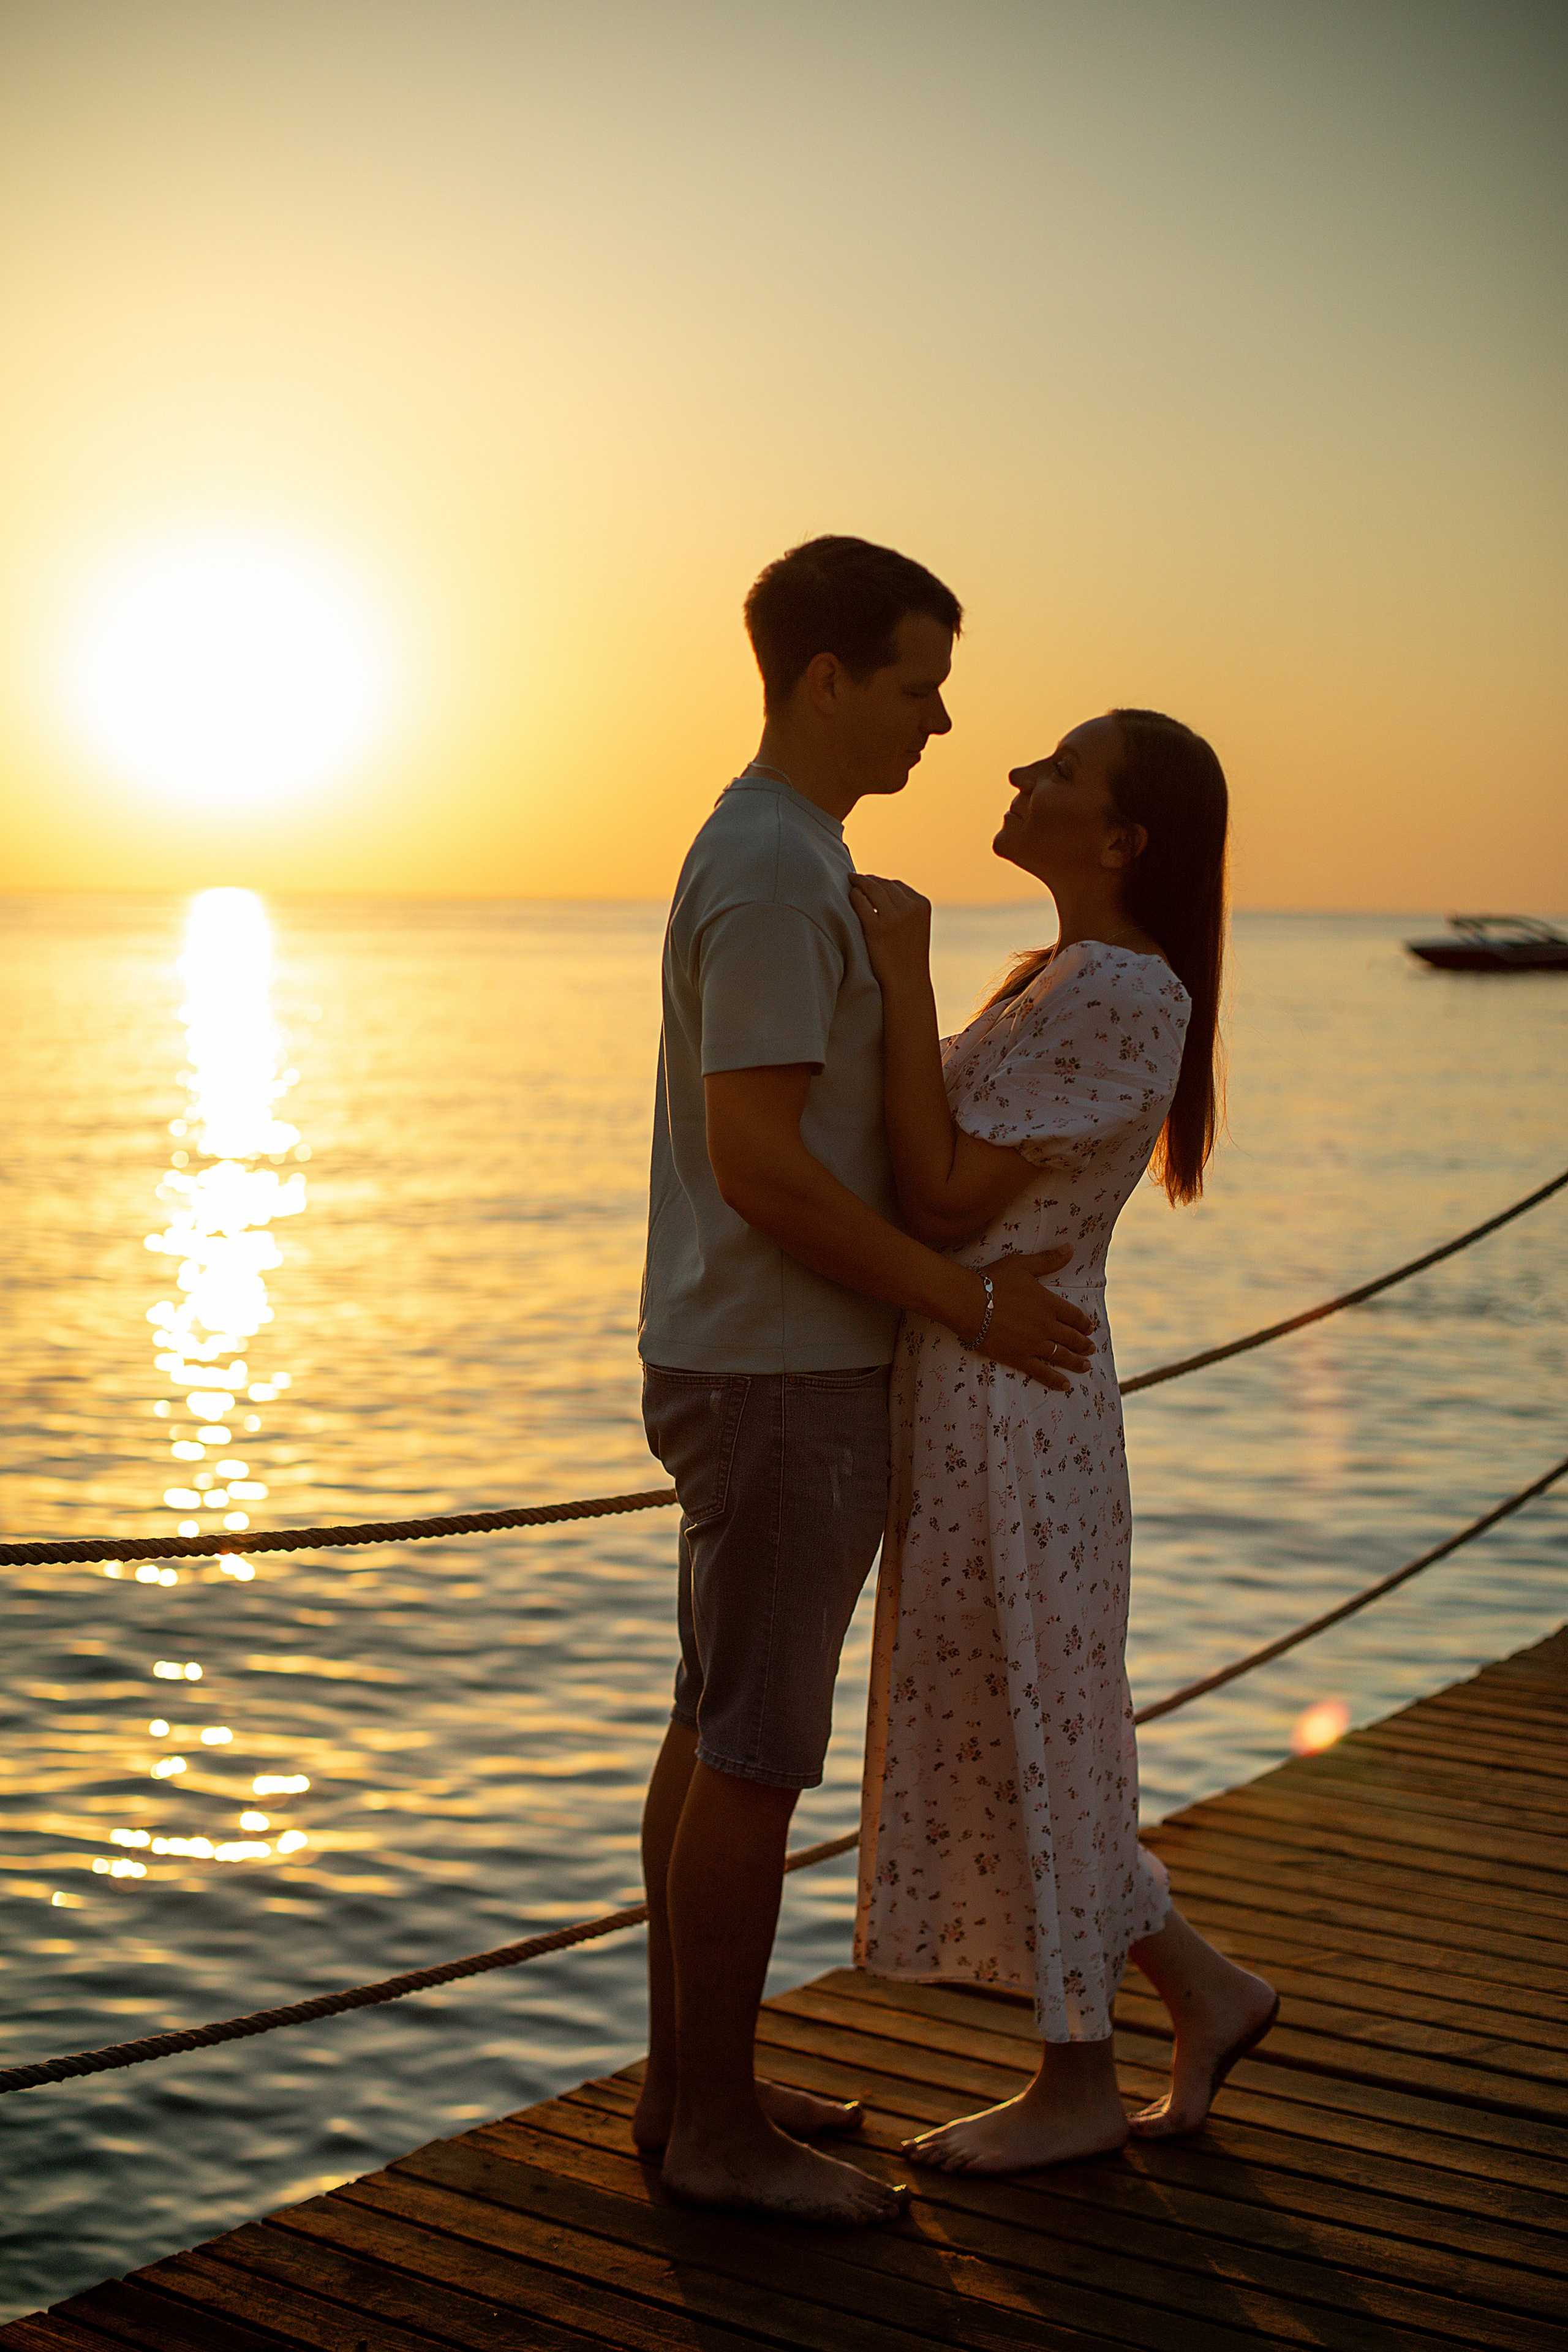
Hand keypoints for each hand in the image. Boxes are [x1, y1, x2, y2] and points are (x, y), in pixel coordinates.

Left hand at [849, 873, 931, 992]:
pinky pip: (861, 902)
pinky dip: (854, 896)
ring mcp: (893, 918)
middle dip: (869, 880)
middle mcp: (910, 908)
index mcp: (922, 905)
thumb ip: (906, 908)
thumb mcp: (916, 927)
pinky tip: (850, 896)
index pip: (897, 885)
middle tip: (856, 878)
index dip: (881, 882)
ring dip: (859, 882)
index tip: (870, 881)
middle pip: (884, 884)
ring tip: (851, 881)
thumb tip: (881, 890)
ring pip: (872, 889)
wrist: (907, 982)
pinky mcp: (876, 928)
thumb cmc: (908, 956)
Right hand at [962, 1247, 1096, 1390]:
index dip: (1084, 1323)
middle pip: (1071, 1337)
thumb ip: (1048, 1260)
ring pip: (1061, 1355)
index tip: (1090, 1328)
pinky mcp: (1018, 1357)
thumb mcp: (1022, 1265)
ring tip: (1085, 1366)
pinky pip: (1042, 1371)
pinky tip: (1065, 1385)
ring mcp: (1033, 1344)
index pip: (1074, 1316)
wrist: (968, 1302)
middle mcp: (1046, 1325)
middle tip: (1091, 1349)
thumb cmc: (993, 1280)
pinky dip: (1055, 1379)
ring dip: (1075, 1362)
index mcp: (1049, 1303)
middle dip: (1083, 1344)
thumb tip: (1070, 1248)